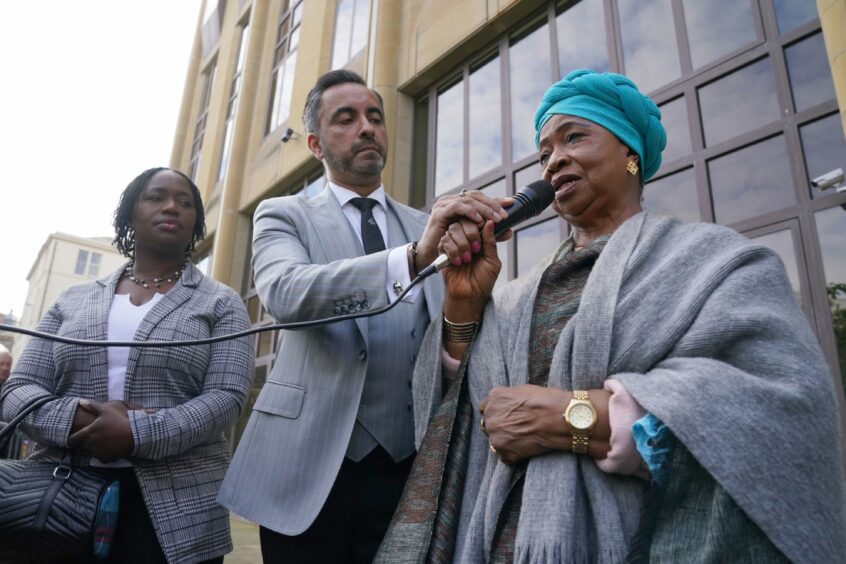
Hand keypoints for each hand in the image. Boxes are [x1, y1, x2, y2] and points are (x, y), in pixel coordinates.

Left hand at [68, 400, 134, 461]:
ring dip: (96, 447)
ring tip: (106, 441)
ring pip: (93, 451)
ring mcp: (99, 452)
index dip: (71, 439)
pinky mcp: (107, 459)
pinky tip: (112, 447)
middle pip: (84, 445)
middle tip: (98, 435)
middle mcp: (91, 444)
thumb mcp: (106, 409)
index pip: (73, 439)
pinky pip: (103, 457)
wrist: (135, 433)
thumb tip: (81, 402)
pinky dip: (105, 454)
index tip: (72, 440)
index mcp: (88, 433)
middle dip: (88, 441)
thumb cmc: (119, 420)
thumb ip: (92, 406)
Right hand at [415, 191, 509, 269]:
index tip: (511, 203)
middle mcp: (453, 206)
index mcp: (462, 210)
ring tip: (494, 220)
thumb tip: (507, 229)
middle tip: (503, 216)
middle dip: (492, 206)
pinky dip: (469, 212)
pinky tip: (478, 220)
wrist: (444, 272)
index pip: (481, 199)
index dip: (496, 201)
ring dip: (482, 210)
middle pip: (475, 197)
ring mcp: (445, 209)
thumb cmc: (463, 262)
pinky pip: (456, 208)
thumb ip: (492, 237)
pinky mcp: (439, 215)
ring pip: (467, 201)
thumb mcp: (482, 248)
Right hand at [441, 220, 502, 312]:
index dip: (479, 222)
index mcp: (480, 240)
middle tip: (476, 249)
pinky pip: (444, 241)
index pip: (477, 221)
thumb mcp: (492, 261)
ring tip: (467, 259)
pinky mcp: (444, 252)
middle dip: (471, 233)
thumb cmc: (483, 282)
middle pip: (463, 221)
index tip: (482, 228)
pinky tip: (458, 262)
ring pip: (453, 229)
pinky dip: (452, 251)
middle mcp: (467, 240)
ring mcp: (455, 245)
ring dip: (462, 244)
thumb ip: (491, 241)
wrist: (469, 296)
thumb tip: (491, 222)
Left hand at [480, 385, 611, 463]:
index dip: (498, 413)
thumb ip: (508, 399)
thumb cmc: (547, 401)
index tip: (507, 417)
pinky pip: (504, 456)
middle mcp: (490, 416)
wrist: (560, 418)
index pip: (485, 408)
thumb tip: (506, 406)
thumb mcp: (522, 391)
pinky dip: (514, 454)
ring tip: (524, 438)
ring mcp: (495, 435)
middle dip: (501, 427)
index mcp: (494, 398)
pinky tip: (527, 448)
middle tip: (518, 429)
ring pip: (496, 440)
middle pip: (489, 425)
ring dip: (507, 441)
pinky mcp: (504, 452)